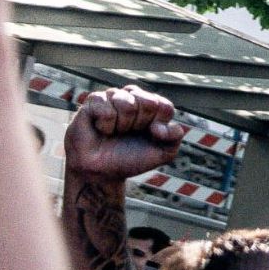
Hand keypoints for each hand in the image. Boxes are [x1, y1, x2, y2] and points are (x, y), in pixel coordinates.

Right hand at [62, 86, 182, 183]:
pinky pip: (106, 109)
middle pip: (148, 102)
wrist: (101, 171)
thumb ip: (175, 136)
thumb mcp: (163, 153)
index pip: (164, 106)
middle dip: (141, 124)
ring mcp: (113, 97)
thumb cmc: (130, 159)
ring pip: (127, 104)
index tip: (150, 135)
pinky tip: (101, 129)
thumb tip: (161, 126)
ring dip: (123, 125)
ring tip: (115, 132)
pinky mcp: (93, 101)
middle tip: (129, 133)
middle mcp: (133, 98)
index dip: (158, 124)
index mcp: (152, 107)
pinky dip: (106, 125)